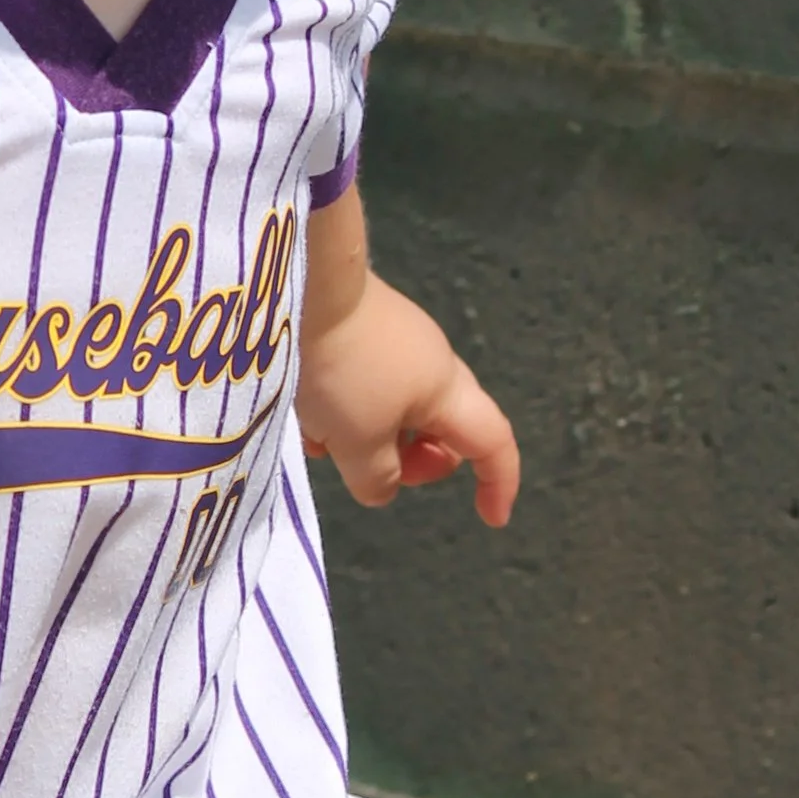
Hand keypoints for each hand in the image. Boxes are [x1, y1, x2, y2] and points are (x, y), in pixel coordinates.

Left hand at [296, 270, 518, 526]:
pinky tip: (306, 411)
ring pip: (395, 409)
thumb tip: (383, 486)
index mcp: (446, 390)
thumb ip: (377, 478)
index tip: (491, 517)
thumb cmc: (340, 369)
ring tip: (322, 439)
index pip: (493, 442)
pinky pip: (365, 385)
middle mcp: (432, 362)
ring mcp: (397, 340)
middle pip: (442, 429)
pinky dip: (344, 409)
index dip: (500, 483)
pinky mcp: (361, 326)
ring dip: (367, 436)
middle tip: (373, 468)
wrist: (299, 280)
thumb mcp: (357, 441)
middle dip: (415, 461)